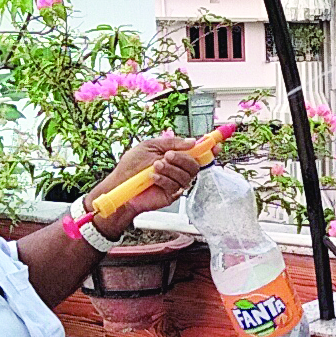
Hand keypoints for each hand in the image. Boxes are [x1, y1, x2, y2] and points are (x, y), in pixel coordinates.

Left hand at [84, 135, 202, 238]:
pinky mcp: (171, 195)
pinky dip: (164, 179)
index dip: (208, 149)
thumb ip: (172, 142)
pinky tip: (153, 178)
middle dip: (182, 158)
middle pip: (195, 164)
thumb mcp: (150, 146)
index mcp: (175, 156)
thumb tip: (192, 141)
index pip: (197, 152)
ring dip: (170, 169)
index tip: (216, 145)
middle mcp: (178, 169)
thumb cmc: (131, 166)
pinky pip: (176, 186)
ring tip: (155, 166)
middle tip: (167, 156)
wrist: (119, 185)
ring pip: (186, 175)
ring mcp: (176, 182)